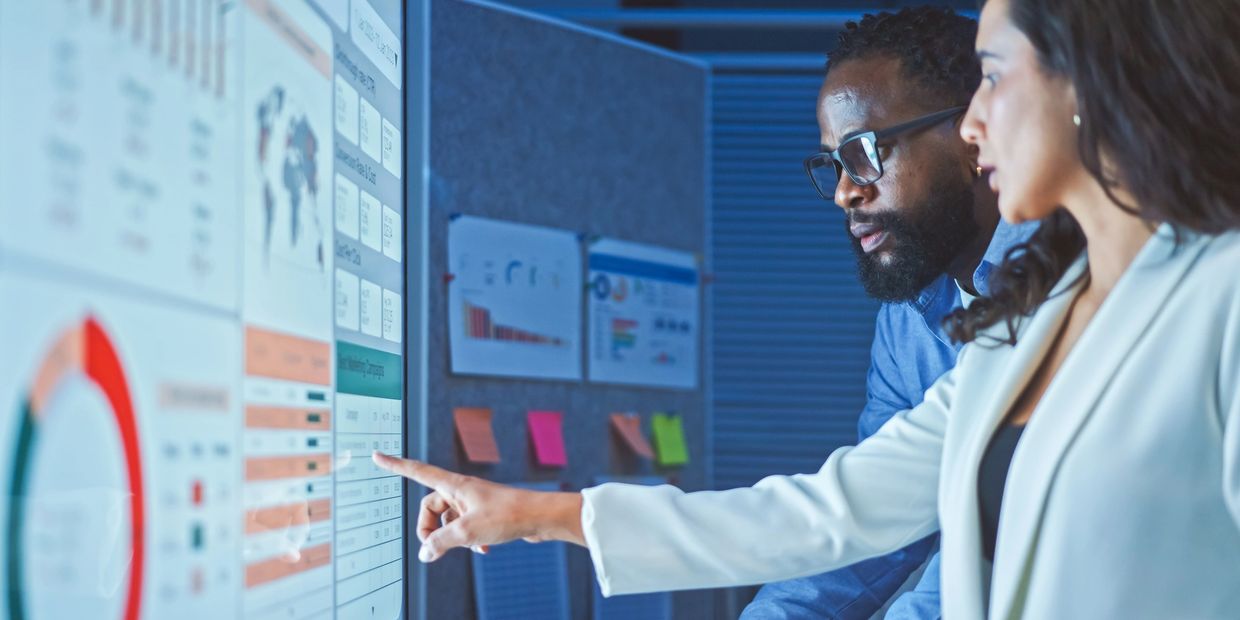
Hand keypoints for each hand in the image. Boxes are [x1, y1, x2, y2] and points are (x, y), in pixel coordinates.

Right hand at [372, 452, 584, 561]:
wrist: (540, 517)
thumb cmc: (508, 515)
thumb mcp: (468, 531)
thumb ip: (441, 542)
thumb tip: (424, 553)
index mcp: (454, 485)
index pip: (418, 471)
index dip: (396, 465)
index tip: (377, 455)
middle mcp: (462, 490)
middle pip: (430, 507)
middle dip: (430, 529)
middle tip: (435, 549)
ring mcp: (473, 502)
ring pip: (448, 521)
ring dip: (452, 538)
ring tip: (471, 546)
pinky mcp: (484, 514)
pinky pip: (464, 527)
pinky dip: (468, 540)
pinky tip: (482, 549)